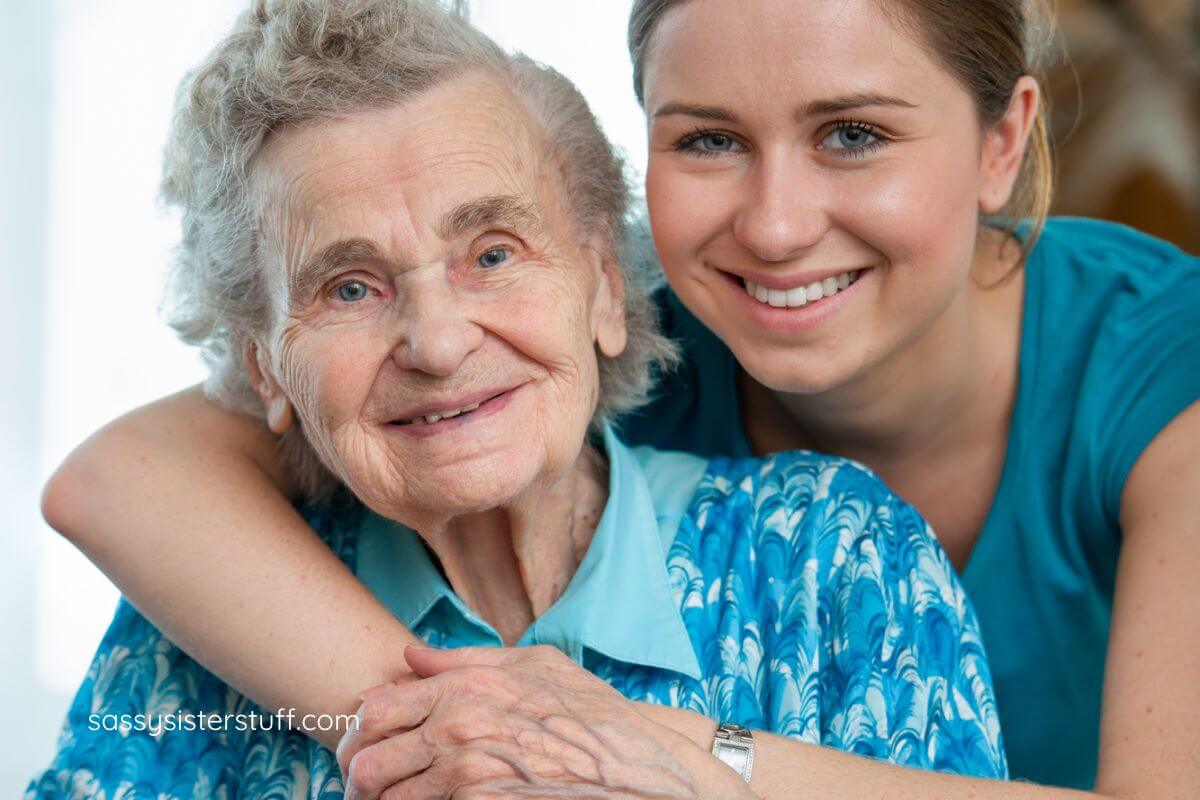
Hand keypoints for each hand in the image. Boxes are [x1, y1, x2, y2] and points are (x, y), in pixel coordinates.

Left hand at [337, 645, 754, 799]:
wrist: (637, 772)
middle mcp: (457, 728)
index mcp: (466, 687)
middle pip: (366, 760)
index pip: (376, 709)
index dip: (356, 734)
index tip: (359, 748)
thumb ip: (467, 659)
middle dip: (356, 778)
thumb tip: (412, 655)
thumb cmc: (593, 718)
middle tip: (364, 788)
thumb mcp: (538, 665)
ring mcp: (465, 777)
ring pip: (385, 799)